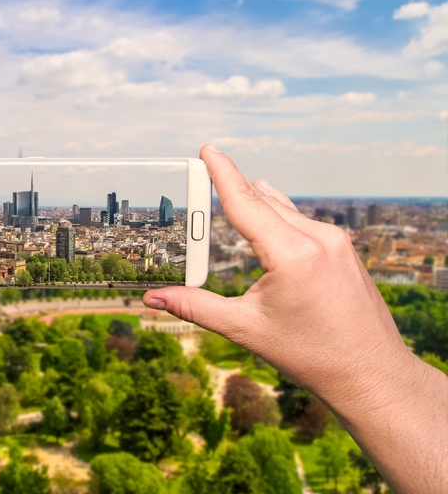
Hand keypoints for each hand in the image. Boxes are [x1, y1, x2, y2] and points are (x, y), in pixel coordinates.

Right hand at [143, 145, 416, 409]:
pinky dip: (279, 215)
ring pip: (285, 210)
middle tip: (205, 171)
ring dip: (257, 200)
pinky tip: (270, 215)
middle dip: (233, 187)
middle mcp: (318, 239)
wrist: (372, 374)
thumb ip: (196, 307)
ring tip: (233, 189)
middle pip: (263, 202)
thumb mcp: (245, 329)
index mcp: (292, 255)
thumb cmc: (311, 355)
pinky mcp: (344, 249)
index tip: (207, 149)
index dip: (222, 174)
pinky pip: (304, 220)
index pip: (246, 203)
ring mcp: (336, 241)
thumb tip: (153, 299)